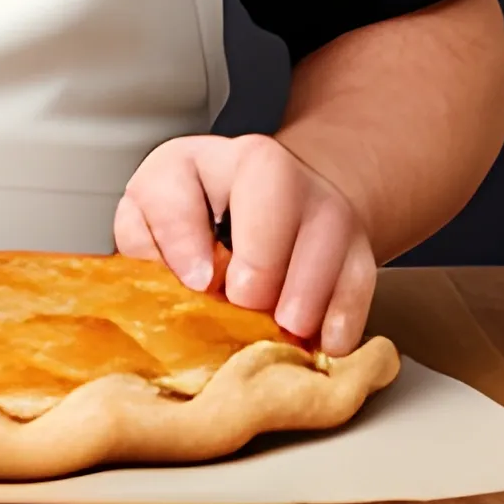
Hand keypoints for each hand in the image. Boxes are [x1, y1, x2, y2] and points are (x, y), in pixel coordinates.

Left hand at [114, 133, 376, 355]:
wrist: (274, 208)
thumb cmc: (201, 221)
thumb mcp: (150, 221)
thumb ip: (143, 244)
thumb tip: (168, 282)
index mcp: (196, 161)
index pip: (178, 180)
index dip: (182, 237)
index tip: (195, 282)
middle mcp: (265, 167)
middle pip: (272, 184)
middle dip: (259, 259)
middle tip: (243, 303)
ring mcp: (317, 201)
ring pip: (326, 231)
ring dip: (304, 294)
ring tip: (281, 328)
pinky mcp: (356, 243)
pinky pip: (360, 276)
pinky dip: (343, 316)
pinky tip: (320, 342)